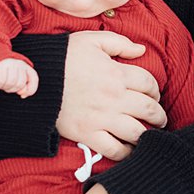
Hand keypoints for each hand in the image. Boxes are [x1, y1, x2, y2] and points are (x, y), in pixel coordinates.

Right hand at [0, 58, 37, 97]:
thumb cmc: (8, 75)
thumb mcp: (18, 81)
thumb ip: (24, 88)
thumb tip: (22, 95)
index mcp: (27, 68)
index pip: (33, 79)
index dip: (30, 90)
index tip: (22, 96)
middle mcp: (20, 64)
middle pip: (20, 84)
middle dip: (14, 89)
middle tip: (8, 87)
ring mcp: (10, 63)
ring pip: (10, 82)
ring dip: (6, 88)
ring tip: (3, 84)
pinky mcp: (0, 66)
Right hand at [56, 31, 166, 160]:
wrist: (34, 78)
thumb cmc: (62, 57)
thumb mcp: (91, 40)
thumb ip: (119, 43)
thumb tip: (140, 49)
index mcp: (116, 73)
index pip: (148, 84)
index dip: (155, 90)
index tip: (153, 95)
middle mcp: (113, 97)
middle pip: (149, 109)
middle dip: (159, 115)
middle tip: (159, 118)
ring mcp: (101, 118)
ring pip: (137, 132)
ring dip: (147, 135)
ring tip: (150, 135)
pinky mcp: (87, 134)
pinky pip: (114, 149)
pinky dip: (126, 153)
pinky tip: (129, 150)